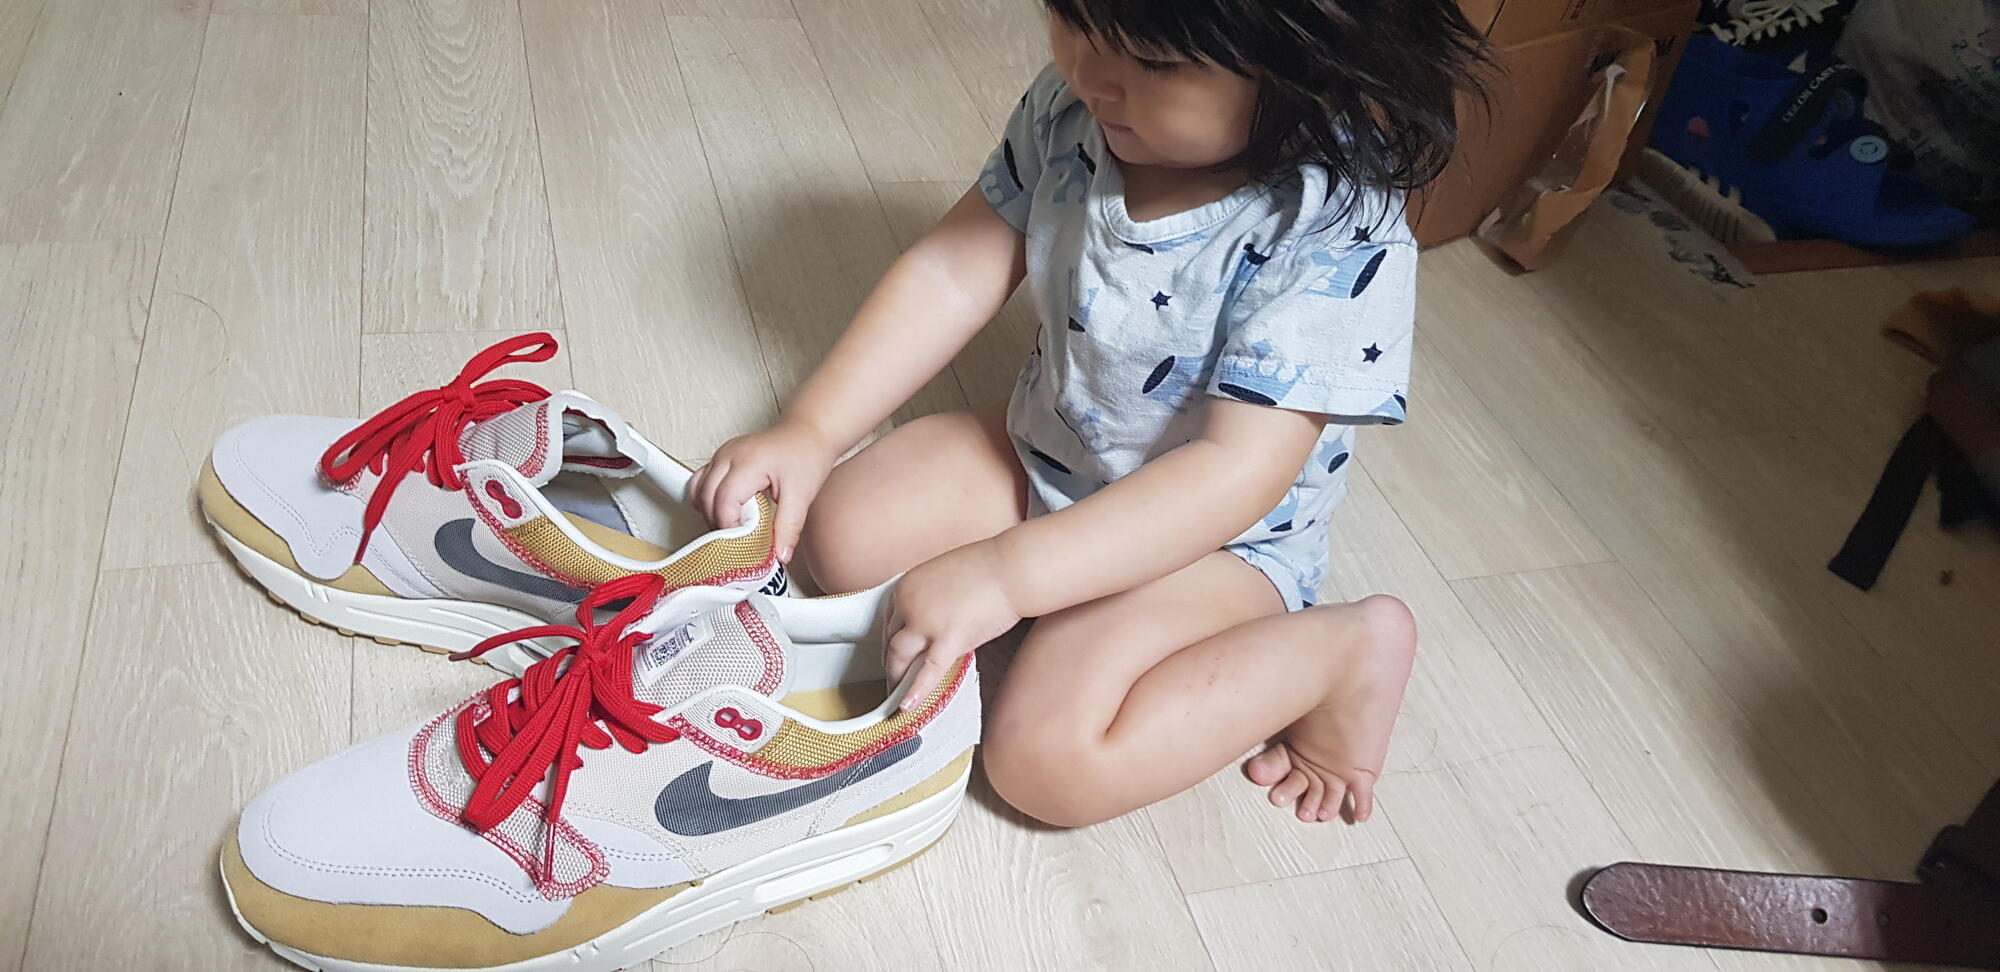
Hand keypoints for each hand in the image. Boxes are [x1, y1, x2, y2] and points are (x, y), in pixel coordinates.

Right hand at [690, 419, 837, 562]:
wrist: (808, 432)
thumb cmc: (806, 455)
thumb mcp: (802, 496)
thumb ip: (789, 528)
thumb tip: (780, 555)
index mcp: (747, 463)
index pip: (724, 503)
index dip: (730, 528)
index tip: (745, 543)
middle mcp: (728, 455)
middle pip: (706, 498)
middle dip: (720, 524)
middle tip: (741, 539)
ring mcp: (722, 454)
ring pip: (698, 491)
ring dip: (711, 513)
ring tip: (736, 525)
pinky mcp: (722, 457)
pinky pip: (702, 482)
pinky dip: (709, 500)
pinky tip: (729, 510)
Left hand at [885, 540, 1021, 708]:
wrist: (1011, 569)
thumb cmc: (988, 569)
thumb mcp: (943, 577)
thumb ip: (930, 600)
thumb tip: (930, 625)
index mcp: (906, 585)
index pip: (889, 620)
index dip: (892, 641)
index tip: (895, 653)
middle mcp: (909, 603)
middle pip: (890, 640)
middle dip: (893, 662)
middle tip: (895, 677)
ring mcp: (926, 622)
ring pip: (899, 657)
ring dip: (897, 678)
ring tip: (896, 696)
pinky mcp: (949, 639)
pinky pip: (927, 671)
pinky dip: (914, 691)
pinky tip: (906, 707)